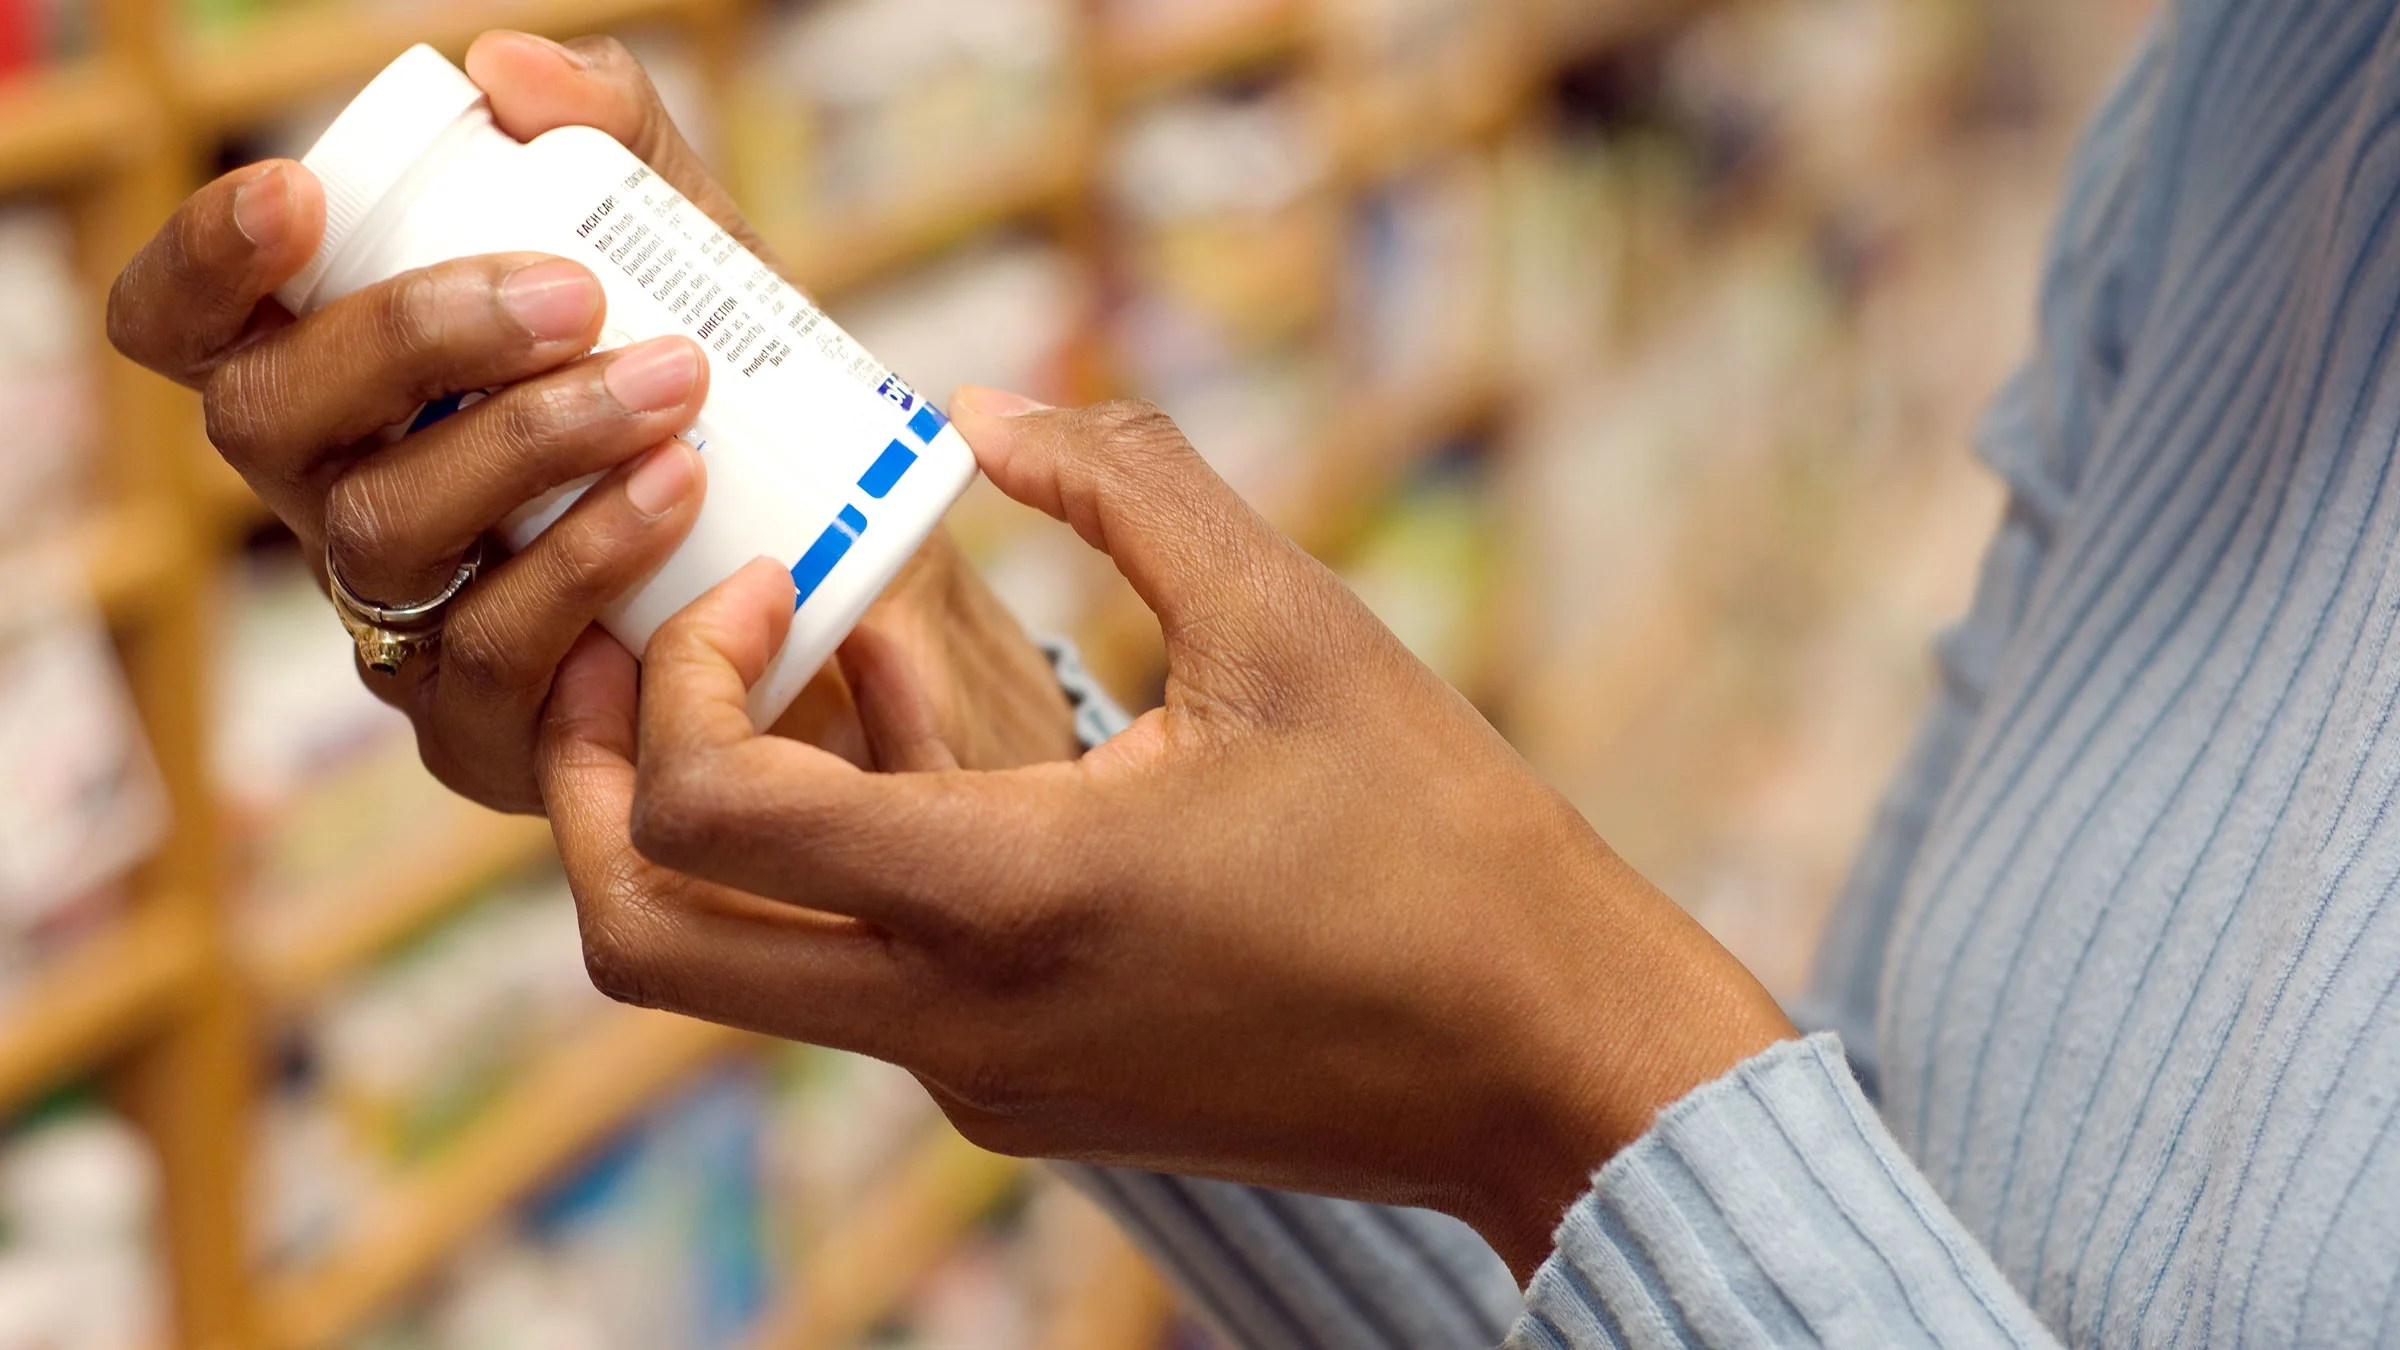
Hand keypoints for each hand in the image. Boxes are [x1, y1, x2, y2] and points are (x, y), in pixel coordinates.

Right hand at [106, 32, 1075, 812]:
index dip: (204, 265)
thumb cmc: (735, 408)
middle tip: (573, 292)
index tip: (303, 195)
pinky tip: (679, 498)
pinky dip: (588, 560)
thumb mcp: (694, 263)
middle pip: (269, 424)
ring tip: (672, 389)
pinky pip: (497, 651)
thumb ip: (619, 145)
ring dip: (525, 447)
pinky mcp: (488, 728)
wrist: (845, 588)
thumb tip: (512, 69)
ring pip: (386, 534)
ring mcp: (403, 626)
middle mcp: (338, 505)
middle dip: (412, 338)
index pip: (191, 332)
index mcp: (342, 392)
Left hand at [536, 391, 1796, 1280]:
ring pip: (752, 965)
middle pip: (644, 944)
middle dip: (584, 788)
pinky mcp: (1027, 1104)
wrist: (1540, 1060)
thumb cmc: (1435, 840)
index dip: (676, 673)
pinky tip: (967, 760)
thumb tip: (998, 414)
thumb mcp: (1290, 623)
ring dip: (750, 813)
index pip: (699, 810)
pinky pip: (869, 987)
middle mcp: (955, 1020)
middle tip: (616, 656)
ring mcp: (983, 1082)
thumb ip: (1130, 489)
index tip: (770, 579)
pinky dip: (861, 867)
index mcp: (1004, 895)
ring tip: (856, 656)